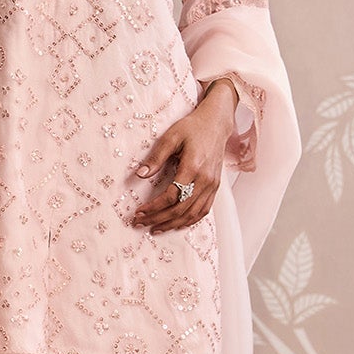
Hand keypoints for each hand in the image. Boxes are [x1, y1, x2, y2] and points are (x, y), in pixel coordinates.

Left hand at [129, 81, 237, 234]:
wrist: (216, 124)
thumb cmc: (192, 128)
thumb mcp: (171, 137)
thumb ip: (156, 157)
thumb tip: (140, 175)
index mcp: (193, 167)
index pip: (172, 196)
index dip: (154, 207)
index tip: (138, 212)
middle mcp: (205, 180)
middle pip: (181, 209)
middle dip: (159, 219)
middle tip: (140, 223)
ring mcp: (212, 185)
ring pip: (192, 214)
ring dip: (173, 224)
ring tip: (155, 229)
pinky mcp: (215, 187)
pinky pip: (203, 210)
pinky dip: (189, 221)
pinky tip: (176, 224)